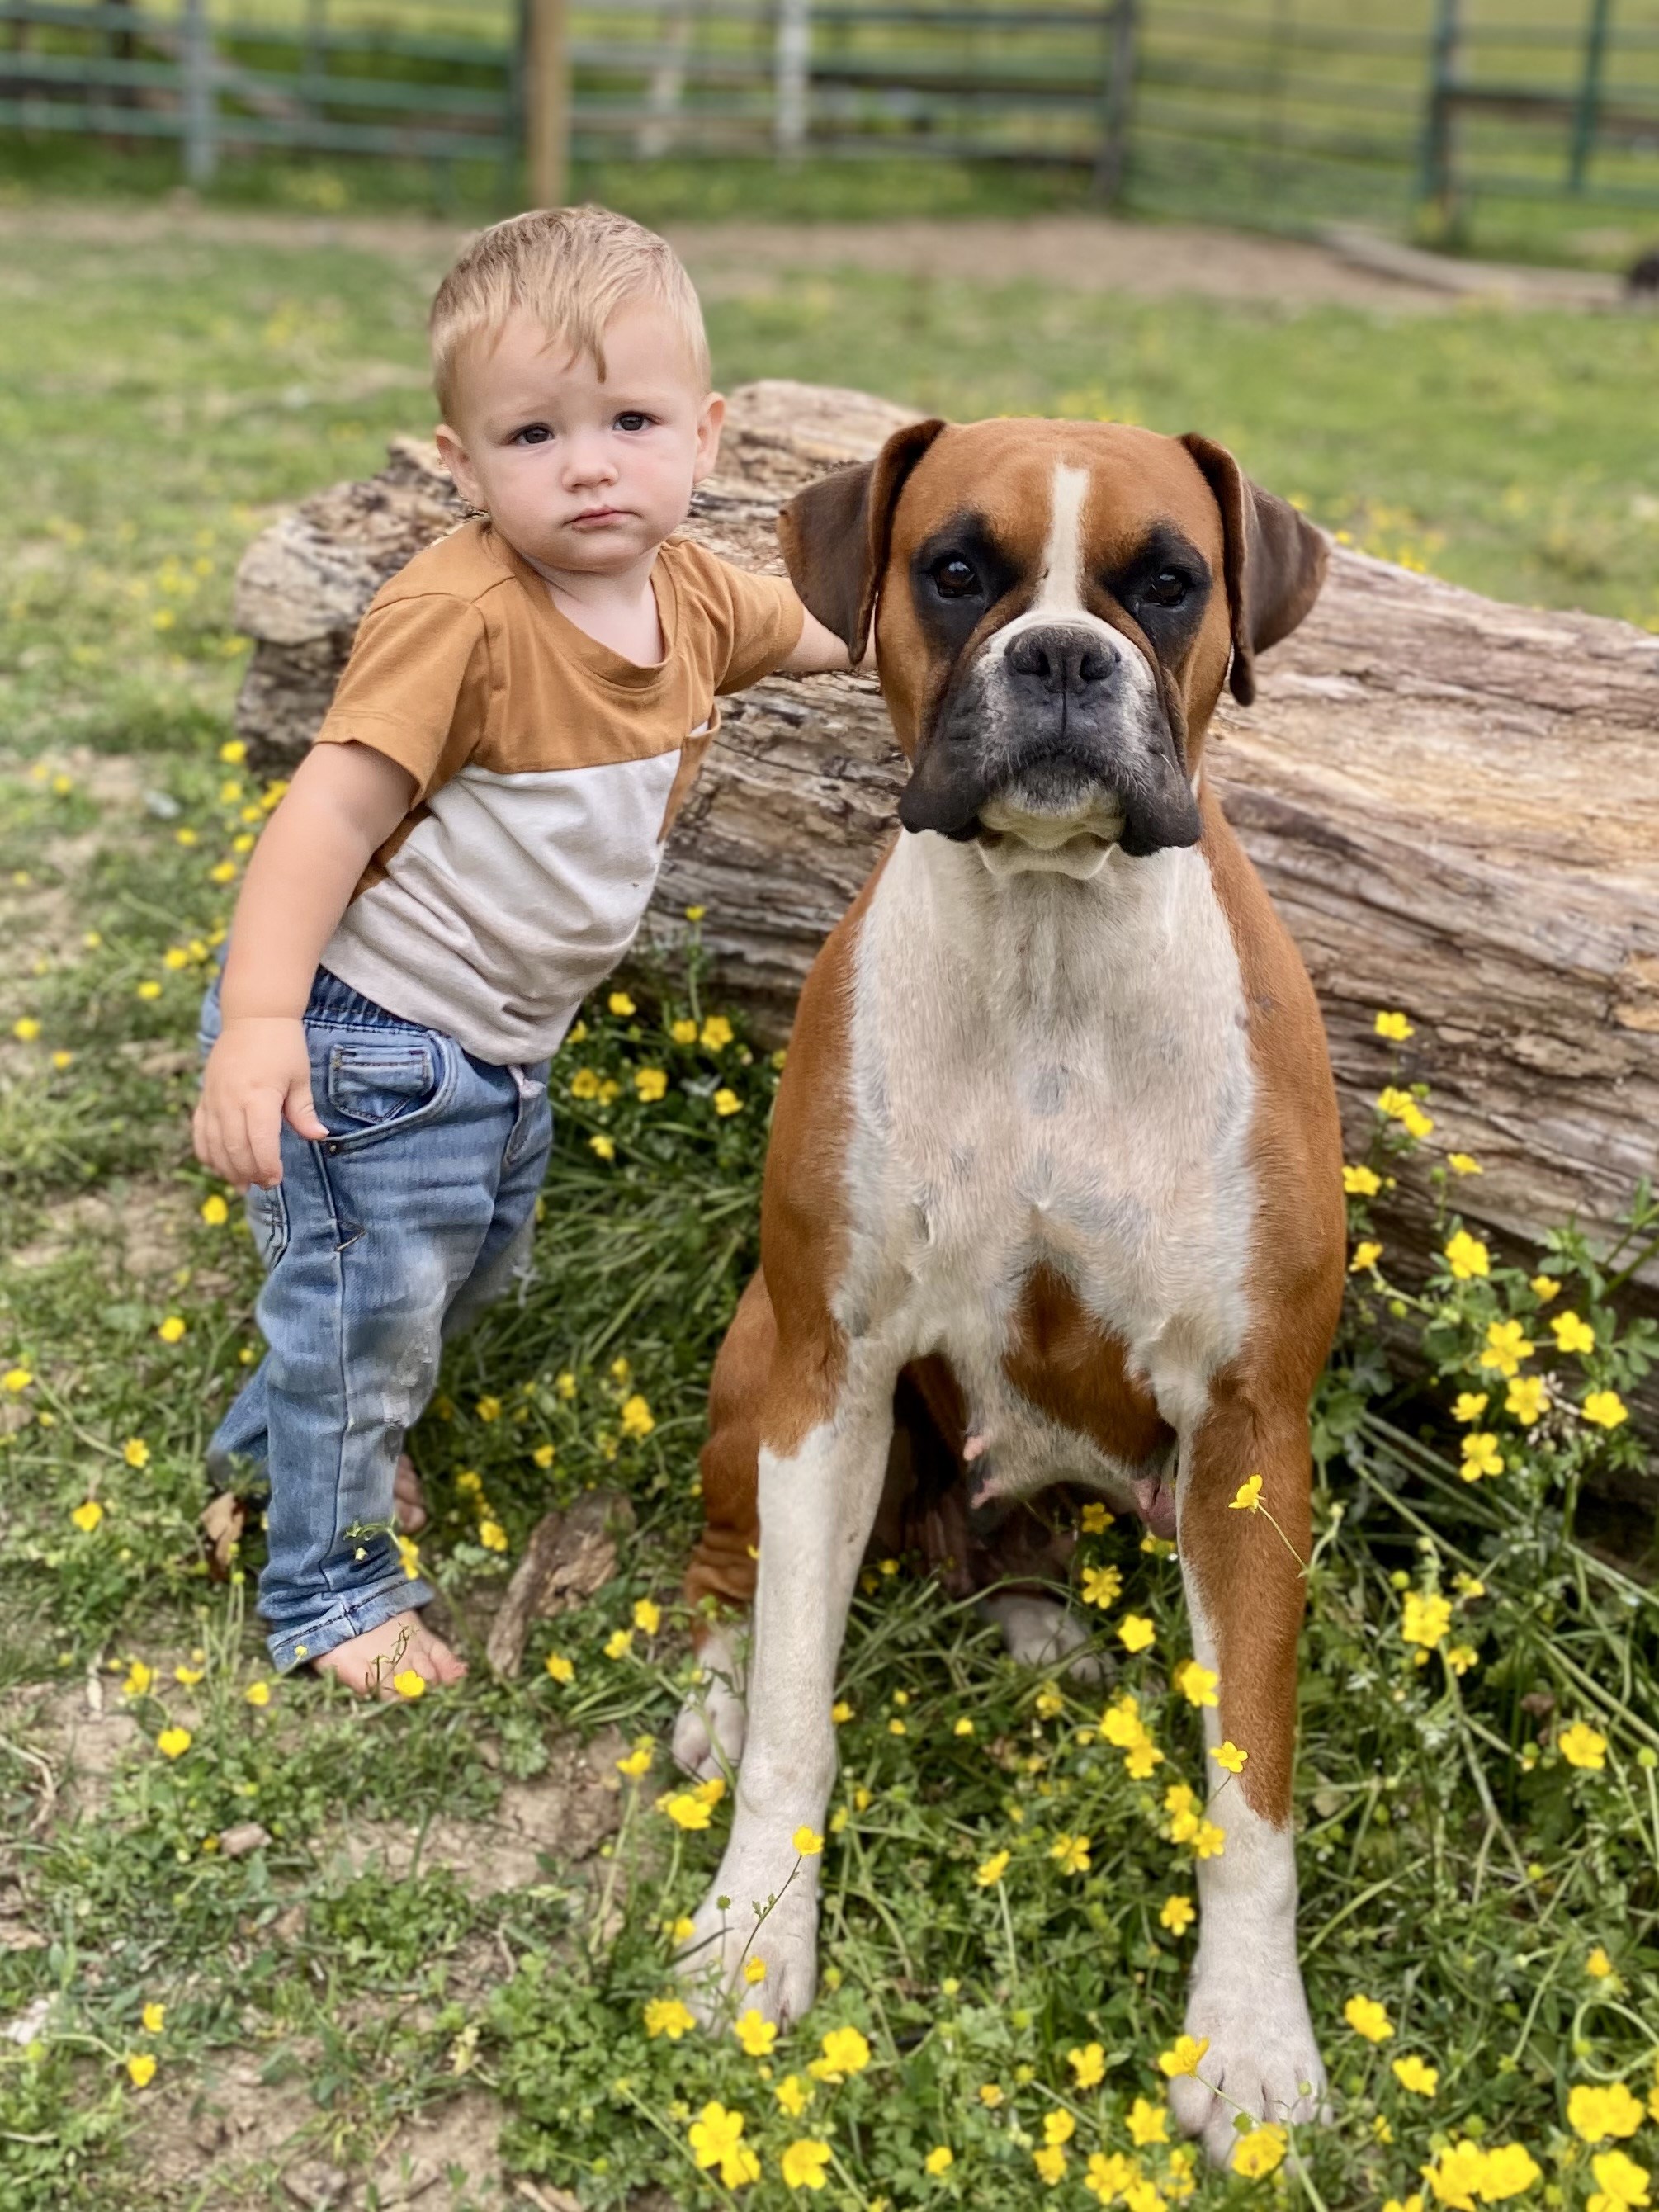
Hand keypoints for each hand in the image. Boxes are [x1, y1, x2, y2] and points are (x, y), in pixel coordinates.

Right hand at [193, 1016, 328, 1190]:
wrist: (253, 1016)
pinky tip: (219, 1166)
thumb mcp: (299, 1077)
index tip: (275, 1179)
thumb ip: (303, 1111)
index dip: (267, 1166)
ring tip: (241, 1184)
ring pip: (213, 1145)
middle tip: (262, 1186)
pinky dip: (207, 1152)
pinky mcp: (204, 1096)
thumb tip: (318, 1136)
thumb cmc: (282, 1046)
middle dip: (249, 1172)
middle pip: (235, 1149)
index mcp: (258, 1095)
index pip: (260, 1142)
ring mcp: (213, 1099)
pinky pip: (199, 1132)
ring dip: (226, 1168)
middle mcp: (231, 1100)